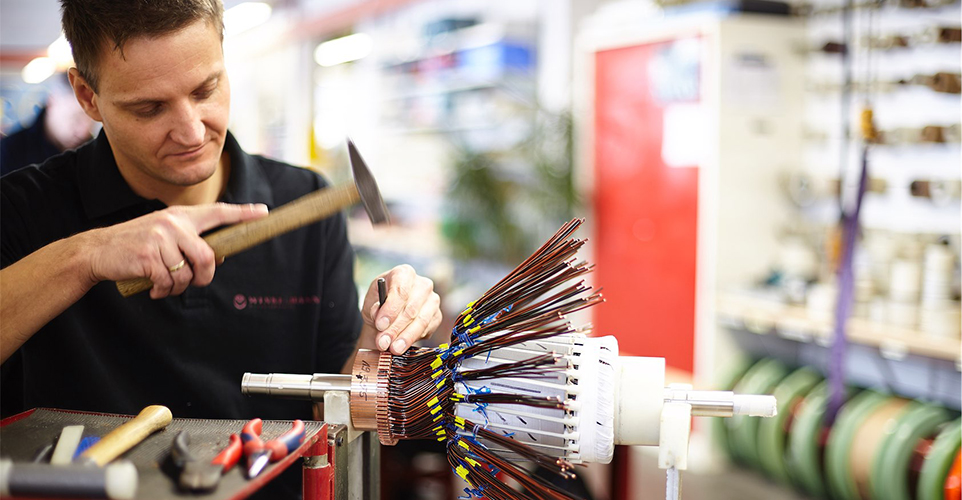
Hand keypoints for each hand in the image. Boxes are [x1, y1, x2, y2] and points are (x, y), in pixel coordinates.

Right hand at [81, 203, 268, 297]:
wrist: (97, 250)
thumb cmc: (136, 245)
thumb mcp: (164, 234)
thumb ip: (189, 241)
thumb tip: (219, 257)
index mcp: (180, 216)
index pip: (218, 212)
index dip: (243, 213)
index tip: (263, 212)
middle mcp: (173, 223)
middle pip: (208, 257)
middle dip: (205, 276)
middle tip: (194, 282)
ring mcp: (160, 238)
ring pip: (188, 274)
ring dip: (179, 287)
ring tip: (166, 284)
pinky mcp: (148, 256)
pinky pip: (169, 283)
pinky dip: (164, 291)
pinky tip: (154, 288)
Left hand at [361, 265, 441, 354]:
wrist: (389, 317)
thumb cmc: (379, 306)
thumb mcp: (370, 305)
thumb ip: (373, 309)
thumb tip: (379, 316)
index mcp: (404, 273)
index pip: (401, 289)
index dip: (391, 308)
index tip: (380, 324)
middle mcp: (422, 284)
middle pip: (411, 308)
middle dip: (395, 328)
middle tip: (383, 342)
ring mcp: (432, 300)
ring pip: (421, 321)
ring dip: (405, 337)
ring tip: (393, 349)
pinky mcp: (437, 316)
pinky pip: (427, 330)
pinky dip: (414, 339)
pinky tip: (402, 345)